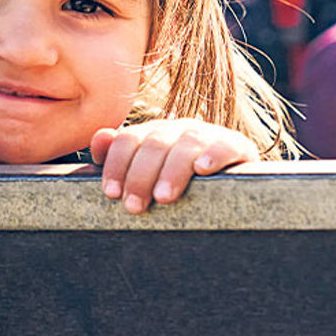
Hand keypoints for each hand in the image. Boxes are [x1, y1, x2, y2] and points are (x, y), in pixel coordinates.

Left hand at [89, 118, 259, 213]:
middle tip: (133, 206)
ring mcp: (207, 136)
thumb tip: (99, 138)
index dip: (116, 165)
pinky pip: (224, 145)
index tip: (111, 193)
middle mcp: (177, 129)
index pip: (128, 140)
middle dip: (140, 176)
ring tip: (163, 196)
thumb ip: (119, 158)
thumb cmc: (179, 187)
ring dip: (172, 170)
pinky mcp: (236, 146)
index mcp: (153, 134)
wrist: (231, 190)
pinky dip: (213, 155)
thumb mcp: (146, 175)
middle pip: (154, 144)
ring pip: (186, 144)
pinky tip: (203, 170)